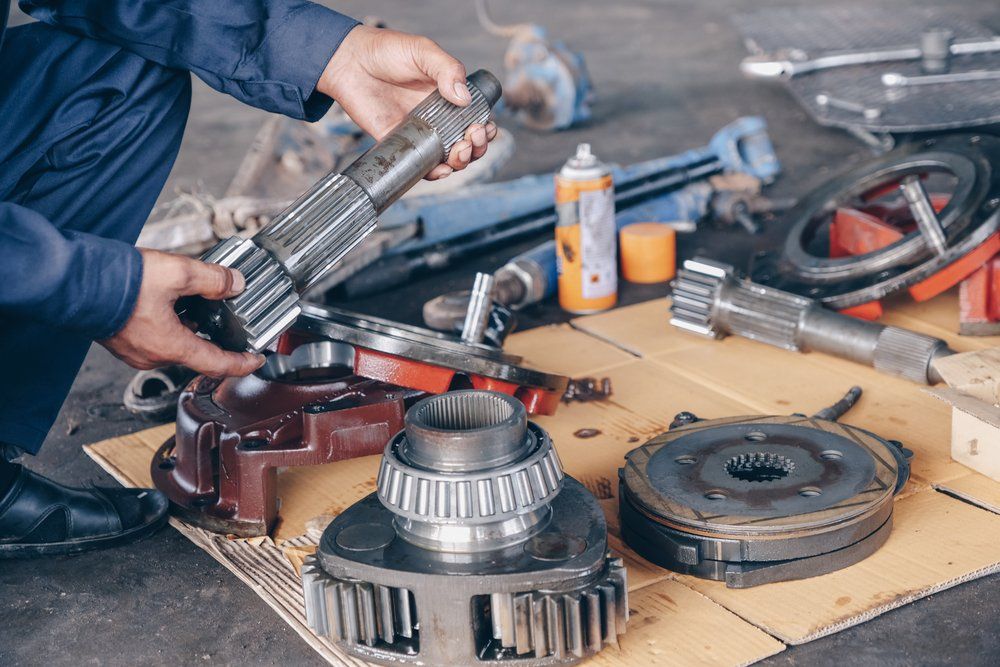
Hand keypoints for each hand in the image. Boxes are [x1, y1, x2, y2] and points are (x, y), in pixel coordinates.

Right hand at [100, 249, 264, 377]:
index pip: (218, 365)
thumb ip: (212, 279)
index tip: (256, 360)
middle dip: (215, 336)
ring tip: (199, 302)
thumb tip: (235, 283)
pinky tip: (170, 301)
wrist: (71, 280)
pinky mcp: (123, 340)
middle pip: (197, 352)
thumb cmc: (116, 283)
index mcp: (172, 347)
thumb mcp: (177, 273)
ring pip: (175, 342)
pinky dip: (170, 323)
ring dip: (190, 326)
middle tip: (230, 319)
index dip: (242, 364)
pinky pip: (155, 337)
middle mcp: (153, 356)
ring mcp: (135, 350)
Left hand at [318, 25, 496, 179]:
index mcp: (448, 97)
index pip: (475, 119)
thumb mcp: (423, 51)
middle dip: (477, 147)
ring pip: (448, 158)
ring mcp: (419, 133)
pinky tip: (441, 169)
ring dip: (461, 162)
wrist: (349, 61)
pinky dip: (434, 173)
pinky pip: (420, 165)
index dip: (485, 128)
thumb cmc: (386, 50)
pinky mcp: (399, 143)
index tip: (484, 127)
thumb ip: (447, 69)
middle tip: (472, 137)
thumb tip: (464, 98)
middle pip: (467, 144)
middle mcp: (437, 118)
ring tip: (459, 151)